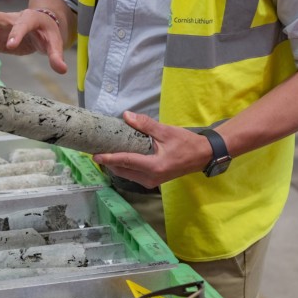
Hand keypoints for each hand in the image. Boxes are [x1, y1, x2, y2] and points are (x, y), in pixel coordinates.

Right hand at [0, 9, 67, 78]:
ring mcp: (1, 29)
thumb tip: (62, 70)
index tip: (11, 46)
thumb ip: (56, 56)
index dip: (16, 33)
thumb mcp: (55, 42)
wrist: (41, 26)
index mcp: (29, 18)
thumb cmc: (48, 32)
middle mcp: (11, 20)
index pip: (22, 23)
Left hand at [93, 111, 212, 188]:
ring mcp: (151, 182)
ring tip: (105, 152)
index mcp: (154, 166)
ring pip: (126, 174)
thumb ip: (145, 125)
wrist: (203, 156)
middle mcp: (150, 178)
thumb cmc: (186, 143)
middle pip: (122, 171)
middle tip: (96, 149)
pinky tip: (119, 156)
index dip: (109, 158)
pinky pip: (133, 174)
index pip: (126, 161)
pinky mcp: (152, 181)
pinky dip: (124, 166)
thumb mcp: (166, 131)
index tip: (95, 155)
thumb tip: (126, 115)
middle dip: (108, 162)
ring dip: (115, 165)